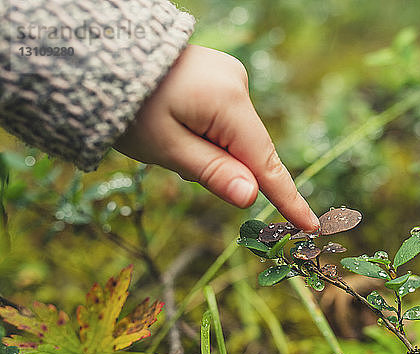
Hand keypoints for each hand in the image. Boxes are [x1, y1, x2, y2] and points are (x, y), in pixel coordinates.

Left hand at [115, 45, 318, 231]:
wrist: (103, 57)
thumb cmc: (128, 107)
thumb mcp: (166, 148)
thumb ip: (212, 172)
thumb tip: (252, 197)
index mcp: (228, 102)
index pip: (266, 163)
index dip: (287, 198)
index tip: (310, 225)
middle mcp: (238, 83)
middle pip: (248, 149)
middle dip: (220, 165)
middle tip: (177, 158)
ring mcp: (230, 77)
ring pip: (234, 136)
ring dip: (210, 148)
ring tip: (168, 131)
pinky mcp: (220, 77)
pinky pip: (225, 119)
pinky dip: (208, 132)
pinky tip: (178, 121)